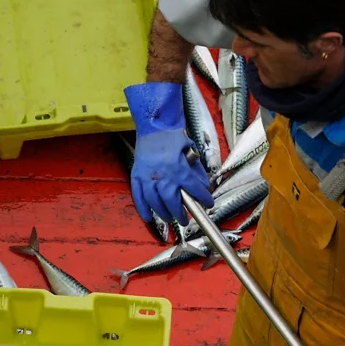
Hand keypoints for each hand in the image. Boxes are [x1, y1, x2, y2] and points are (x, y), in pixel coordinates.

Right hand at [123, 82, 212, 224]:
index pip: (193, 188)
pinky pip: (138, 195)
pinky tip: (148, 217)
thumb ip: (196, 170)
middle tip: (185, 220)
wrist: (154, 124)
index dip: (202, 198)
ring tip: (169, 218)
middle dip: (179, 213)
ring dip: (163, 213)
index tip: (208, 204)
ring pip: (154, 201)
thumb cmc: (174, 137)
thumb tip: (202, 187)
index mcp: (177, 167)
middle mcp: (162, 174)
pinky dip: (143, 208)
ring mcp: (147, 175)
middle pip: (171, 200)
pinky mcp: (136, 175)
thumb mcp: (191, 151)